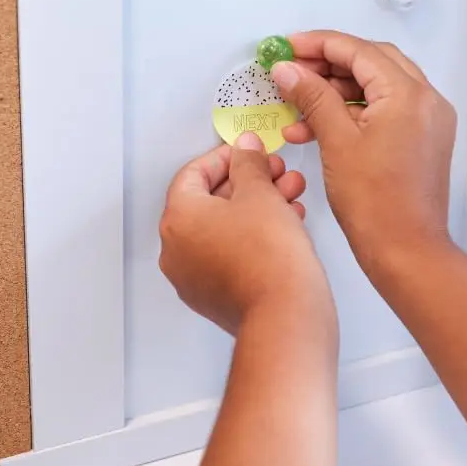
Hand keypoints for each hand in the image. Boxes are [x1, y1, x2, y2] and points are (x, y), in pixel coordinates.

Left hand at [159, 132, 333, 334]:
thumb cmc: (269, 259)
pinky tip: (284, 227)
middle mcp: (176, 251)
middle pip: (210, 203)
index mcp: (177, 220)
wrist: (285, 314)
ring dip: (256, 208)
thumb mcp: (260, 193)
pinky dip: (252, 238)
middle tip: (275, 173)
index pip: (193, 174)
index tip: (248, 153)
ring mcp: (193, 278)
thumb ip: (249, 164)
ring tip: (289, 198)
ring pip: (223, 230)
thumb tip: (245, 151)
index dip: (226, 157)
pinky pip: (229, 256)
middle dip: (248, 183)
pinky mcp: (214, 298)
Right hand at [270, 31, 457, 276]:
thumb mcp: (336, 143)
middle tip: (292, 72)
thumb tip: (289, 69)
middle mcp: (426, 101)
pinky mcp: (422, 142)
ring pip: (377, 88)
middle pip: (371, 63)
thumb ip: (312, 97)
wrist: (405, 251)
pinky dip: (353, 114)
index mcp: (408, 94)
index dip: (318, 45)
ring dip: (336, 93)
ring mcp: (427, 122)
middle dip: (328, 65)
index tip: (288, 47)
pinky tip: (318, 129)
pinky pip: (386, 112)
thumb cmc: (376, 205)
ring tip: (297, 110)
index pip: (358, 50)